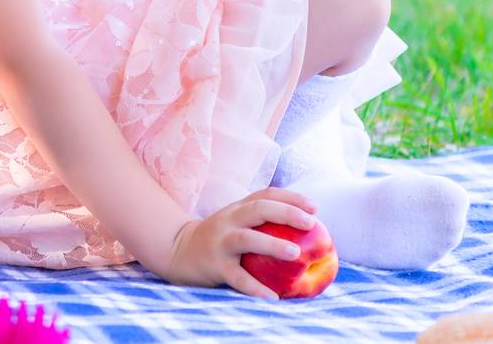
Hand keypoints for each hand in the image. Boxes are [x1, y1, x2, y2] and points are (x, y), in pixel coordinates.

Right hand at [159, 187, 319, 299]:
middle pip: (257, 209)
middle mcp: (228, 220)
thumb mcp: (235, 223)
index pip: (265, 194)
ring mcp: (219, 242)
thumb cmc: (219, 239)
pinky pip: (237, 277)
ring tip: (296, 253)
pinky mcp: (214, 265)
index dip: (290, 197)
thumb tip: (309, 234)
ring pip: (246, 239)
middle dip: (285, 213)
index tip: (315, 207)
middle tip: (311, 223)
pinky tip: (273, 297)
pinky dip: (254, 287)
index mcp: (236, 209)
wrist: (178, 252)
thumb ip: (261, 223)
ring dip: (272, 244)